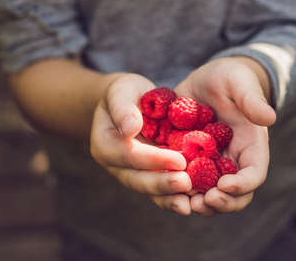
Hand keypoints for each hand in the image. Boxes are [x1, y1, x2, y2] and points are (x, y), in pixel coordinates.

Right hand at [90, 73, 191, 214]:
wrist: (130, 103)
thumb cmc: (126, 93)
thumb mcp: (122, 91)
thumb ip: (123, 108)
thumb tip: (130, 128)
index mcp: (105, 144)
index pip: (129, 155)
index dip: (153, 159)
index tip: (180, 160)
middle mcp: (115, 165)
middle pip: (137, 179)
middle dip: (162, 183)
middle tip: (186, 184)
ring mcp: (130, 174)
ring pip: (148, 190)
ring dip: (169, 197)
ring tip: (190, 203)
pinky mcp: (146, 177)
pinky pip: (158, 191)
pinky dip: (173, 198)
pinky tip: (191, 203)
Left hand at [175, 57, 275, 215]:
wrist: (207, 80)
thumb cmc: (230, 78)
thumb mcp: (240, 82)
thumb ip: (252, 99)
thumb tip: (270, 118)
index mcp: (250, 146)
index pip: (254, 173)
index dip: (242, 185)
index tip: (225, 185)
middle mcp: (232, 160)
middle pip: (234, 194)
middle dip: (220, 203)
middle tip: (201, 202)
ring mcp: (210, 164)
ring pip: (209, 194)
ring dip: (198, 203)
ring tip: (184, 203)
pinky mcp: (189, 161)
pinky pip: (186, 181)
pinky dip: (178, 189)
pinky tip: (165, 188)